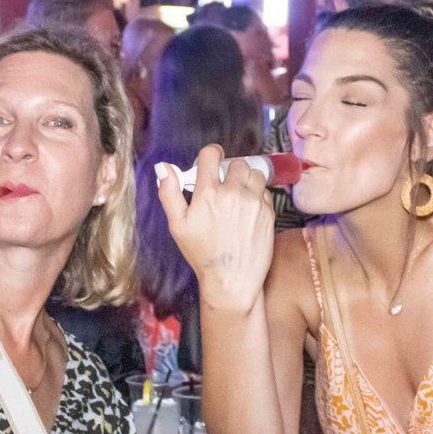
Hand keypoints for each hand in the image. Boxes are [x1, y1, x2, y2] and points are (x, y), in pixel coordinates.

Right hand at [155, 145, 274, 312]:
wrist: (232, 279)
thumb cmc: (203, 254)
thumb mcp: (177, 225)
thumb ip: (169, 192)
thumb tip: (164, 167)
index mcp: (208, 193)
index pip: (211, 154)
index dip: (211, 155)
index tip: (212, 161)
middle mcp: (233, 193)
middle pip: (236, 163)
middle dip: (230, 171)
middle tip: (224, 186)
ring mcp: (254, 201)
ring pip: (254, 173)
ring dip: (246, 180)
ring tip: (238, 196)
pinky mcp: (269, 212)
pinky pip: (265, 191)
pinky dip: (258, 195)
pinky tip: (248, 210)